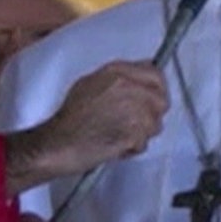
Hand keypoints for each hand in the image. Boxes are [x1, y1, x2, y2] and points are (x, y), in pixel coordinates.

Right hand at [4, 60, 167, 192]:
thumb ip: (117, 80)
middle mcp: (128, 87)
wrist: (59, 143)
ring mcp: (133, 110)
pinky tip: (116, 145)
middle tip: (138, 123)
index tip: (153, 98)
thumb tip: (136, 83)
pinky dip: (132, 148)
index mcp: (117, 72)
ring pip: (155, 124)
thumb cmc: (69, 118)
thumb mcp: (89, 84)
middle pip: (161, 100)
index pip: (155, 74)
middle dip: (152, 114)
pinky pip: (144, 142)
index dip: (158, 89)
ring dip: (142, 133)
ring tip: (121, 135)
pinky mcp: (133, 133)